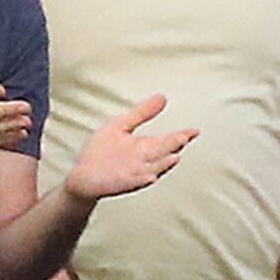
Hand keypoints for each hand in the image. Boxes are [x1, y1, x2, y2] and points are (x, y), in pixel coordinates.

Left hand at [64, 88, 193, 201]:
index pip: (169, 140)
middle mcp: (144, 159)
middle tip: (184, 137)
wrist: (84, 174)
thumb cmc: (102, 150)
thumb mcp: (121, 125)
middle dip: (174, 144)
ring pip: (155, 166)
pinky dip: (146, 178)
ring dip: (164, 163)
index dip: (182, 135)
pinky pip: (139, 180)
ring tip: (175, 156)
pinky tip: (152, 174)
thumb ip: (142, 113)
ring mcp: (137, 172)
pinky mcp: (126, 182)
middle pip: (164, 150)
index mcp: (145, 146)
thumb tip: (162, 97)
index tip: (195, 130)